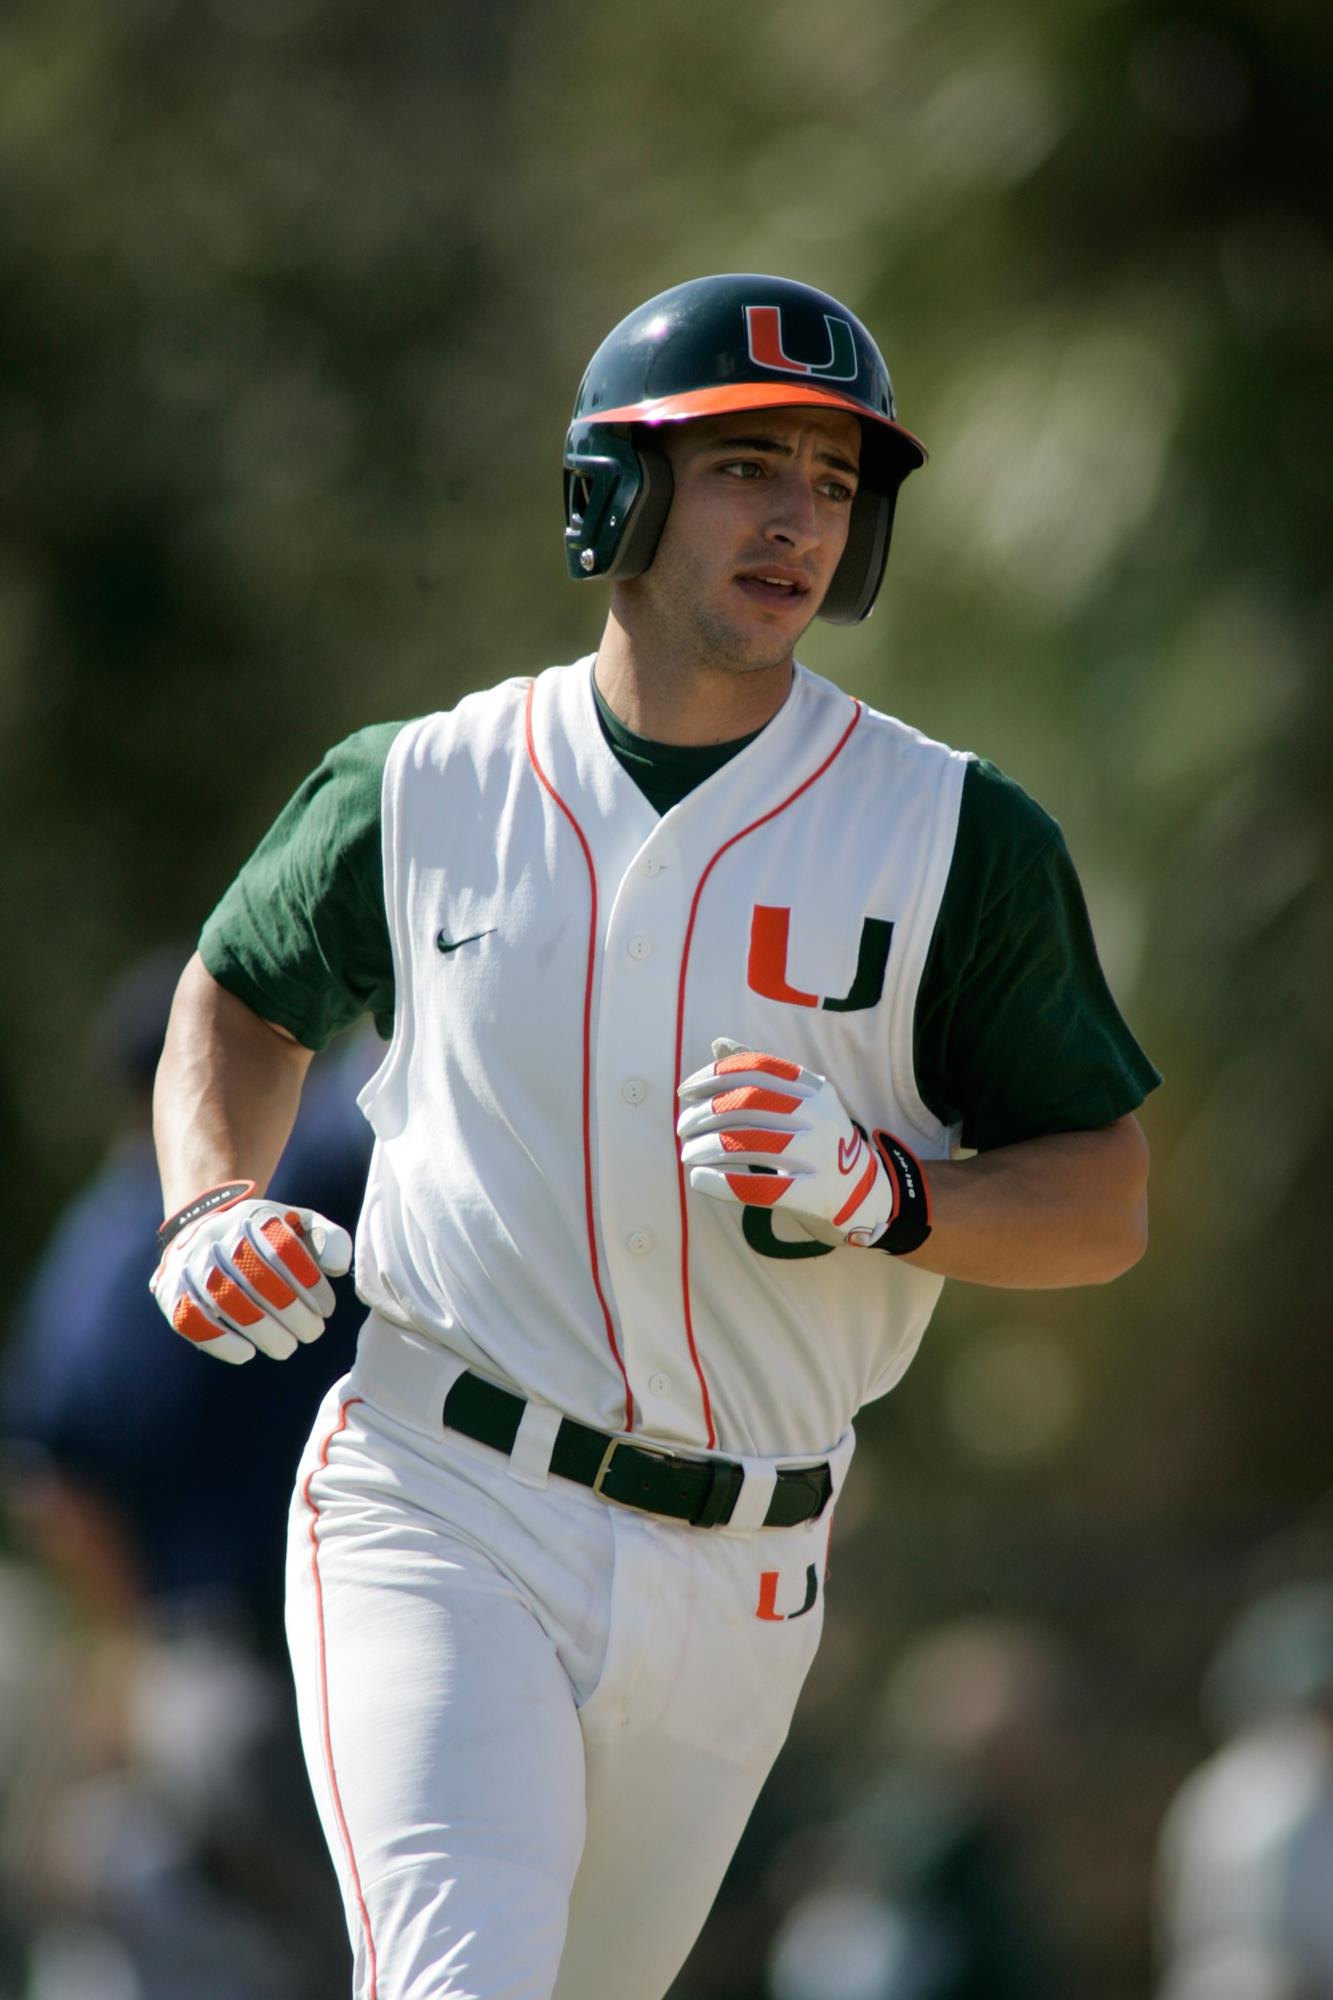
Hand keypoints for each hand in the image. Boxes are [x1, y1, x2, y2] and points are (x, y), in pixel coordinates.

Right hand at [150, 1184, 352, 1364]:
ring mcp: (189, 1260)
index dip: (309, 1282)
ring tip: (286, 1347)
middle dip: (290, 1311)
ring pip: (224, 1298)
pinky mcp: (169, 1288)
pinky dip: (218, 1340)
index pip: (282, 1248)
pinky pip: (189, 1317)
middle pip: (255, 1276)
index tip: (327, 1308)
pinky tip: (246, 1353)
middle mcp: (216, 1233)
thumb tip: (338, 1266)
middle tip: (312, 1333)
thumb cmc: (266, 1238)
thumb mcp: (298, 1225)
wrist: (207, 1234)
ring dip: (260, 1330)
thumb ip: (327, 1238)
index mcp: (252, 1215)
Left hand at [677, 1039, 896, 1247]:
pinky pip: (761, 1189)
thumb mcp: (799, 1101)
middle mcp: (821, 1117)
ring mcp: (821, 1156)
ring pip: (750, 1144)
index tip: (684, 1091)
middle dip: (705, 1113)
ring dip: (707, 1148)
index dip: (714, 1076)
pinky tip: (699, 1179)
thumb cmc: (816, 1141)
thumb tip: (718, 1044)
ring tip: (687, 1153)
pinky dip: (722, 1183)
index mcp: (815, 1089)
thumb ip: (761, 1074)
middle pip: (749, 1104)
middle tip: (682, 1127)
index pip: (756, 1069)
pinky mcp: (816, 1196)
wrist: (864, 1193)